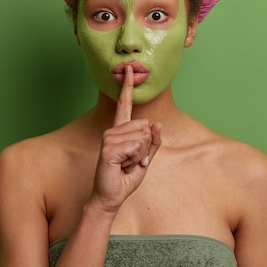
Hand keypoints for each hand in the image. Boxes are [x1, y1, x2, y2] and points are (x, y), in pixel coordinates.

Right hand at [90, 65, 161, 213]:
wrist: (110, 197)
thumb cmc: (125, 178)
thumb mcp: (145, 160)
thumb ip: (153, 143)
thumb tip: (157, 124)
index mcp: (121, 131)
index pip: (125, 105)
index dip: (127, 87)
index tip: (128, 69)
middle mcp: (113, 130)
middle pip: (146, 126)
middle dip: (146, 148)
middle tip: (131, 161)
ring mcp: (109, 137)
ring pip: (143, 137)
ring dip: (140, 155)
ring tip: (125, 164)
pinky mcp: (108, 147)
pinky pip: (136, 146)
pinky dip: (135, 159)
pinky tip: (122, 166)